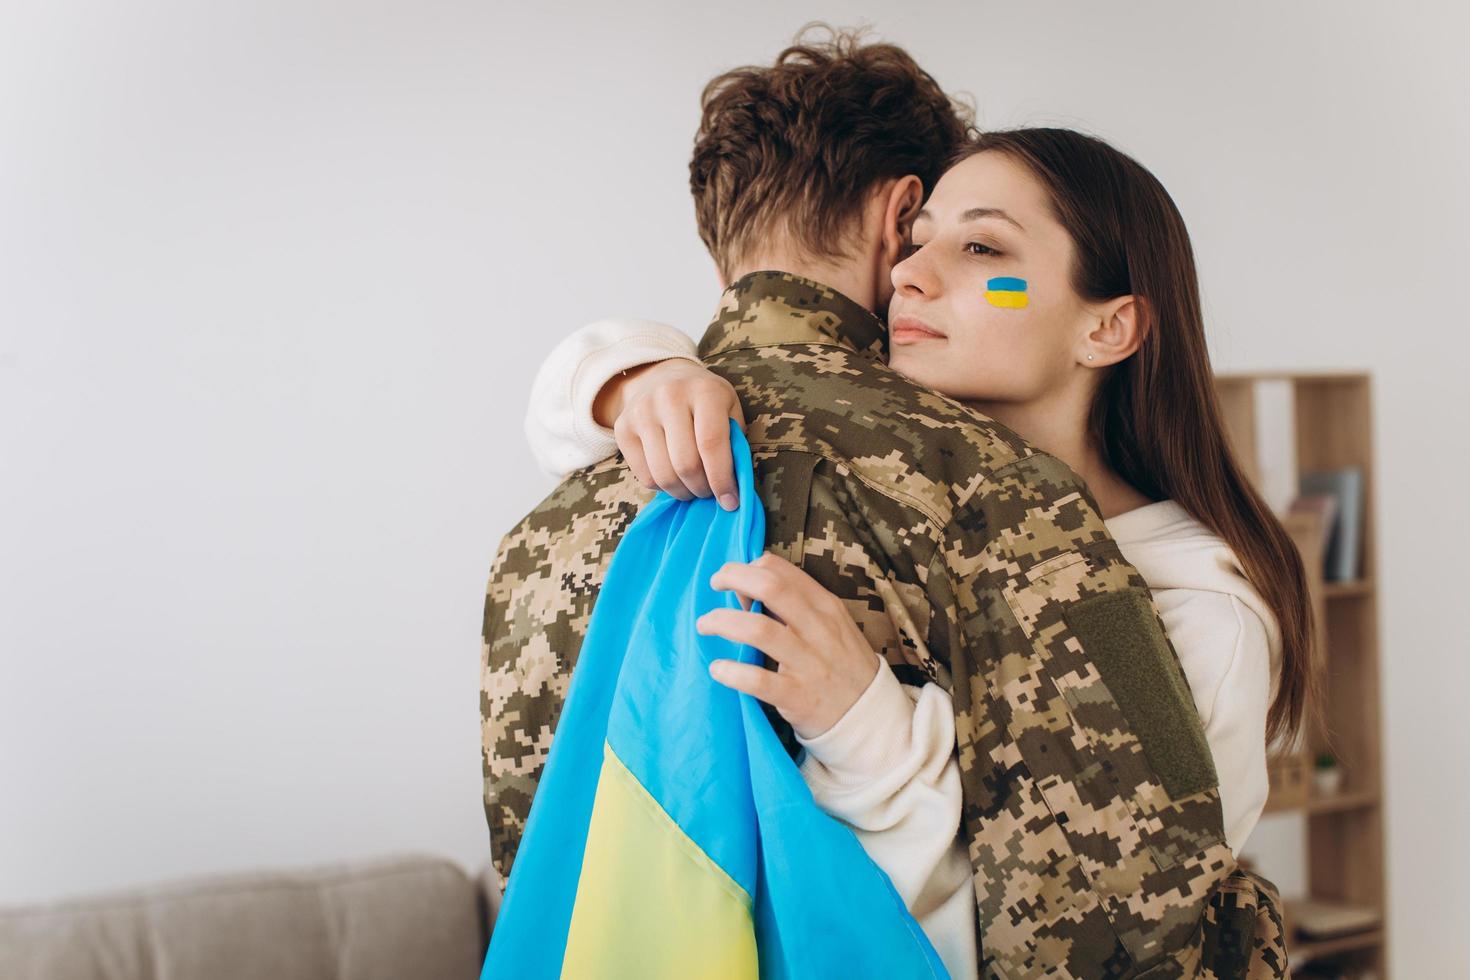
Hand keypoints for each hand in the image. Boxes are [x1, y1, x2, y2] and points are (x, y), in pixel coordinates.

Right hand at [594, 358, 744, 508]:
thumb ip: (735, 442)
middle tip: (710, 493)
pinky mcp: (622, 429)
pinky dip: (662, 488)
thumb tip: (735, 485)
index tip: (730, 501)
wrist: (661, 377)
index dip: (721, 479)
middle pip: (686, 464)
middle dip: (702, 489)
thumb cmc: (705, 400)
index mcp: (704, 391)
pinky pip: (644, 476)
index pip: (711, 444)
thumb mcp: (729, 408)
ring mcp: (642, 412)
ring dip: (682, 493)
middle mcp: (669, 397)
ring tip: (693, 489)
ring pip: (663, 475)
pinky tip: (673, 478)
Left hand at [695, 552, 880, 739]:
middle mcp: (818, 629)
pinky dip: (731, 671)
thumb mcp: (831, 626)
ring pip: (758, 630)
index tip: (735, 581)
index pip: (781, 571)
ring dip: (722, 622)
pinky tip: (717, 668)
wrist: (868, 716)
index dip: (749, 569)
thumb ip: (796, 606)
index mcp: (826, 606)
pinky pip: (757, 680)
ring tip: (704, 625)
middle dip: (733, 579)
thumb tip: (748, 591)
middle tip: (714, 585)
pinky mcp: (796, 697)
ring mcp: (808, 663)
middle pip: (770, 588)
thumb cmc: (840, 663)